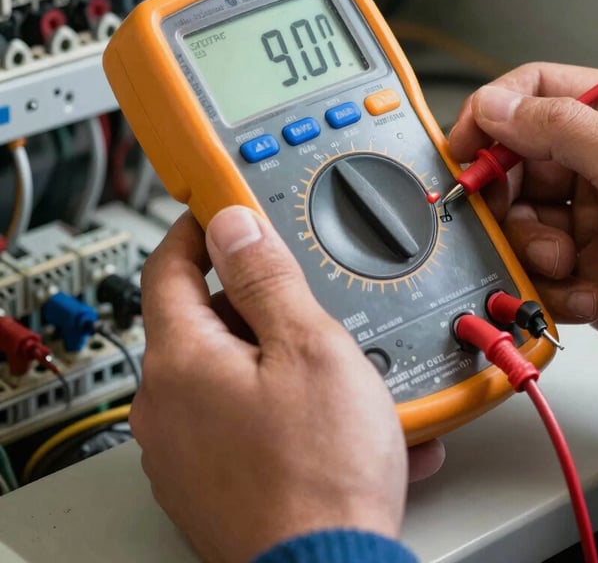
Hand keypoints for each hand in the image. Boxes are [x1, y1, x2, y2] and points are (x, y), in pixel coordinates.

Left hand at [132, 206, 439, 562]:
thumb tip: (234, 227)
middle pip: (203, 321)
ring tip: (338, 372)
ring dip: (277, 357)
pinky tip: (334, 418)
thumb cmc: (319, 472)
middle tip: (306, 303)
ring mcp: (186, 448)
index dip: (198, 228)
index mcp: (181, 361)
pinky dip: (282, 405)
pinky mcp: (210, 480)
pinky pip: (241, 418)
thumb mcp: (309, 347)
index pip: (169, 265)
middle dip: (255, 302)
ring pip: (227, 371)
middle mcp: (168, 406)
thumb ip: (266, 278)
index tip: (221, 210)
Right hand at [449, 63, 597, 395]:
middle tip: (505, 216)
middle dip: (505, 195)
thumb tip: (497, 106)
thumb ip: (563, 130)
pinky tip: (591, 292)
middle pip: (515, 163)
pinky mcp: (587, 270)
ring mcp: (593, 220)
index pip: (535, 94)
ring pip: (519, 222)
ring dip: (532, 247)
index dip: (491, 115)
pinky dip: (553, 287)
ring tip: (566, 262)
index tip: (463, 147)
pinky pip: (538, 271)